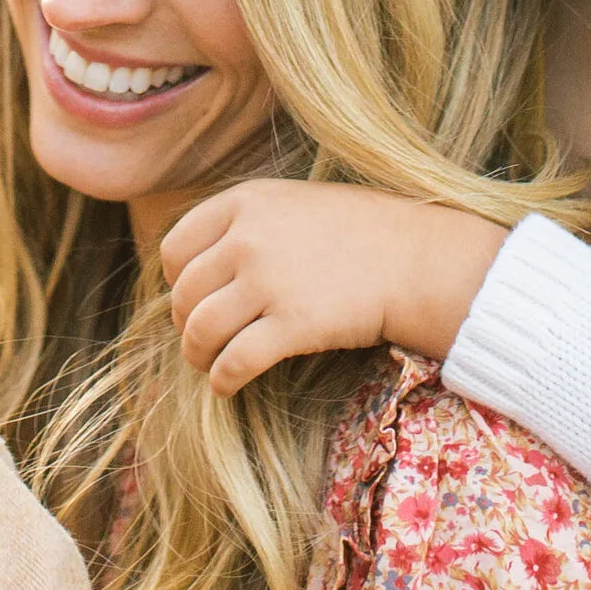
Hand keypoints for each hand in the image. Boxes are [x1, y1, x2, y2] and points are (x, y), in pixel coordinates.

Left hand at [161, 182, 510, 394]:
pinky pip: (235, 362)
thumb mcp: (292, 203)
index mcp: (245, 203)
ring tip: (210, 364)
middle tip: (202, 338)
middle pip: (184, 295)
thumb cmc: (357, 233)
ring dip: (198, 356)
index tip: (194, 296)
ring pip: (200, 331)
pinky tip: (228, 386)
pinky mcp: (293, 324)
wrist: (415, 258)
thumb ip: (246, 224)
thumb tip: (197, 265)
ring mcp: (269, 281)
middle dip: (186, 324)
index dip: (177, 280)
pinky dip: (223, 380)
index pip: (175, 247)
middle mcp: (249, 238)